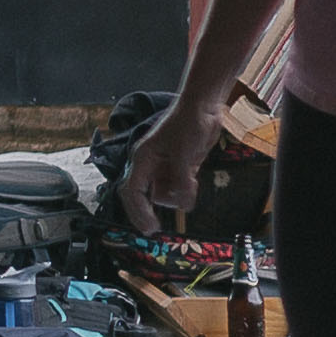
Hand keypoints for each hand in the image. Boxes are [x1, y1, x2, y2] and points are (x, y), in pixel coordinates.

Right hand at [117, 103, 218, 231]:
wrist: (203, 107)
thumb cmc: (187, 124)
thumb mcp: (184, 155)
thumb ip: (181, 182)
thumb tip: (182, 206)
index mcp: (143, 160)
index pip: (132, 192)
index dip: (137, 212)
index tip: (149, 228)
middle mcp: (150, 166)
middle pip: (144, 196)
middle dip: (151, 211)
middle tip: (157, 230)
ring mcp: (165, 167)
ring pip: (164, 194)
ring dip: (176, 197)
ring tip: (190, 185)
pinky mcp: (179, 168)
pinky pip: (178, 188)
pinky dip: (186, 191)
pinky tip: (194, 182)